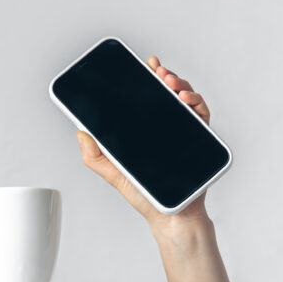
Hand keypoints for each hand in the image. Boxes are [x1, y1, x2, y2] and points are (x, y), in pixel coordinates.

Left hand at [76, 54, 212, 231]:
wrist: (171, 215)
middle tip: (158, 72)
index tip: (145, 65)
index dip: (147, 78)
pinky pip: (202, 115)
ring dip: (180, 85)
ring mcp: (184, 132)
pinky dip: (197, 103)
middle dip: (165, 76)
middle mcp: (165, 127)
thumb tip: (80, 132)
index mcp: (145, 130)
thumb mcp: (113, 174)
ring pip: (185, 99)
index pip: (146, 98)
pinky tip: (185, 101)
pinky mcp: (200, 140)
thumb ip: (95, 156)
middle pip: (167, 93)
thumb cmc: (145, 195)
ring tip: (170, 84)